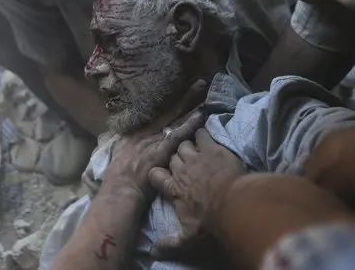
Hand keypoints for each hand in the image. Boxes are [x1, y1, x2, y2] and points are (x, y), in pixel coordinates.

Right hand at [102, 79, 207, 198]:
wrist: (119, 191)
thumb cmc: (118, 179)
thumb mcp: (118, 157)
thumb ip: (125, 148)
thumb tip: (125, 144)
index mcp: (135, 134)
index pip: (158, 116)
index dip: (172, 105)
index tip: (184, 95)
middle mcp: (145, 132)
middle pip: (168, 112)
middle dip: (184, 98)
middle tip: (198, 83)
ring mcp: (153, 140)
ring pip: (175, 119)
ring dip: (190, 105)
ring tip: (202, 90)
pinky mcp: (161, 150)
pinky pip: (178, 134)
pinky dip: (189, 124)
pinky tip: (199, 115)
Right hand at [148, 129, 245, 258]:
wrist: (232, 204)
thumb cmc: (209, 220)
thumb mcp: (189, 236)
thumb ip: (171, 242)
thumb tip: (154, 252)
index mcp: (173, 188)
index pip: (155, 175)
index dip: (158, 174)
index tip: (164, 174)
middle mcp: (181, 170)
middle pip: (172, 157)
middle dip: (176, 157)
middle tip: (184, 161)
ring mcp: (195, 157)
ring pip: (184, 144)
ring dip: (188, 145)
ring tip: (195, 147)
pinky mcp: (211, 148)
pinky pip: (202, 134)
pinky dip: (202, 133)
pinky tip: (205, 134)